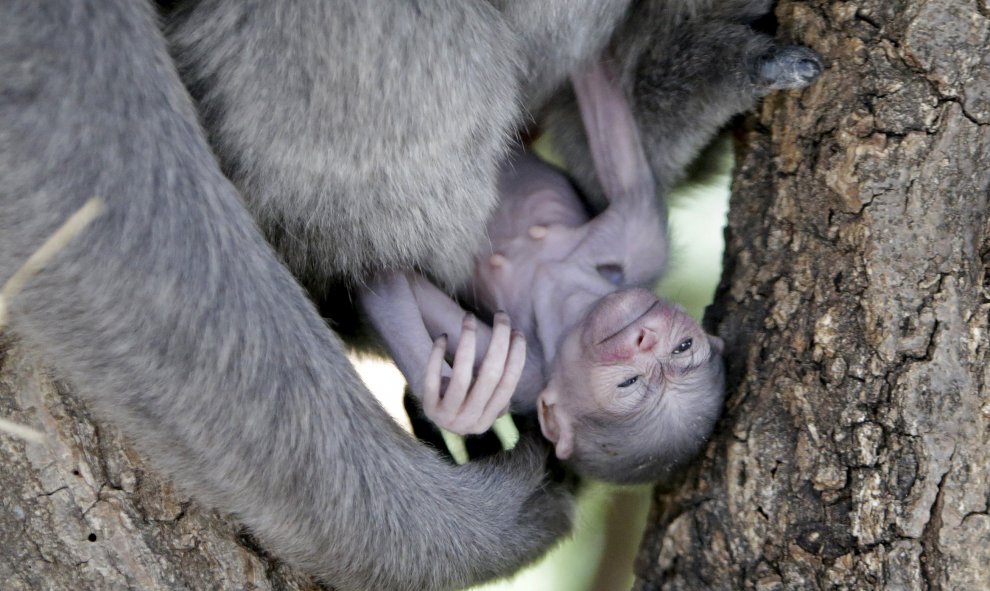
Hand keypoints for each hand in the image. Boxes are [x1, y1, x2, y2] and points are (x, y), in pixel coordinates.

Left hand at [422, 312, 525, 434]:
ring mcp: (446, 416)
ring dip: (468, 342)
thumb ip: (500, 384)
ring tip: (469, 317)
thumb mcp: (483, 400)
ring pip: (461, 376)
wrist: (432, 416)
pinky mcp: (427, 407)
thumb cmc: (464, 400)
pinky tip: (443, 336)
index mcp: (487, 420)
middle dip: (498, 341)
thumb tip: (516, 351)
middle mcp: (469, 422)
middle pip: (489, 376)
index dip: (516, 357)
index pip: (508, 385)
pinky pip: (432, 377)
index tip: (517, 332)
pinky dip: (437, 355)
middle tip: (501, 316)